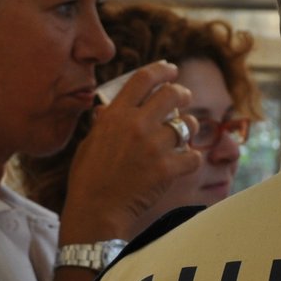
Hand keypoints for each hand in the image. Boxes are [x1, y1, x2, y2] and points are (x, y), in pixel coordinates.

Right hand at [60, 61, 202, 240]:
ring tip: (184, 134)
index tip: (171, 69)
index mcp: (115, 115)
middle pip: (172, 94)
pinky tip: (184, 162)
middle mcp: (136, 125)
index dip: (161, 70)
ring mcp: (153, 146)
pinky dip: (191, 159)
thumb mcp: (89, 143)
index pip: (143, 79)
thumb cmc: (88, 178)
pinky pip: (193, 156)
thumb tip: (106, 110)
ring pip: (187, 124)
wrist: (95, 210)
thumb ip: (103, 124)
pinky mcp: (167, 169)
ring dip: (189, 127)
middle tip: (184, 97)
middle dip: (182, 92)